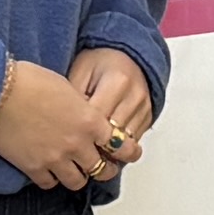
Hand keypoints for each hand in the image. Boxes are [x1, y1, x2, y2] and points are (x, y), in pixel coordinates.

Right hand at [0, 60, 116, 190]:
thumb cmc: (27, 81)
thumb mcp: (66, 87)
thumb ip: (82, 107)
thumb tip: (85, 115)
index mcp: (89, 120)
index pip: (120, 144)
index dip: (128, 151)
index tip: (130, 153)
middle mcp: (77, 143)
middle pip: (102, 169)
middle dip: (105, 168)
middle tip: (103, 167)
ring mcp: (56, 158)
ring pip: (78, 181)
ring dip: (78, 176)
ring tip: (75, 171)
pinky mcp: (33, 167)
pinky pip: (49, 184)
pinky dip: (52, 179)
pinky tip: (49, 172)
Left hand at [63, 48, 159, 174]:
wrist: (128, 56)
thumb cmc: (99, 64)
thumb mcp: (81, 71)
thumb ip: (74, 97)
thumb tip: (66, 125)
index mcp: (117, 80)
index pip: (97, 117)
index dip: (80, 130)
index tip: (64, 140)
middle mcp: (135, 95)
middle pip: (113, 134)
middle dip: (93, 146)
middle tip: (73, 156)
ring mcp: (145, 108)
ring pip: (125, 142)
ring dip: (107, 152)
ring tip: (87, 158)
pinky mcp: (149, 117)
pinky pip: (133, 141)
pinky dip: (118, 149)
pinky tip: (102, 150)